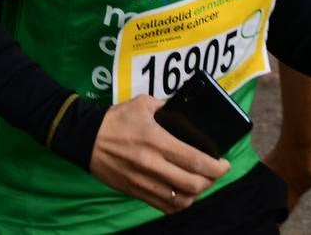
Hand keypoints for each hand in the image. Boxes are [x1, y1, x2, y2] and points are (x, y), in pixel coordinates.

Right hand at [88, 96, 229, 213]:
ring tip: (200, 183)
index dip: (217, 166)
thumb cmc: (115, 119)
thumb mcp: (141, 104)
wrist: (85, 138)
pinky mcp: (135, 192)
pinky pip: (165, 206)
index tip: (224, 163)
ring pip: (182, 200)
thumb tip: (184, 114)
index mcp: (156, 140)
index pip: (196, 160)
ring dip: (197, 194)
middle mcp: (152, 164)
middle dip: (212, 181)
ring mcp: (143, 181)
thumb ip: (166, 107)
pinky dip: (179, 204)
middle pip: (194, 184)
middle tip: (214, 172)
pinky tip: (183, 194)